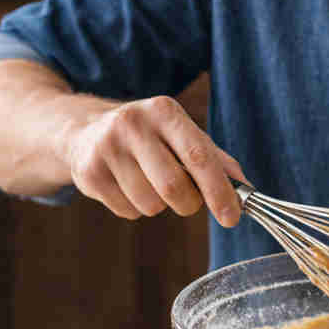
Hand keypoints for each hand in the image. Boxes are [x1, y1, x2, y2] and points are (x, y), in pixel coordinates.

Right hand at [64, 95, 247, 224]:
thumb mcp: (180, 134)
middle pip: (174, 187)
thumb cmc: (147, 136)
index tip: (232, 217)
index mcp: (164, 111)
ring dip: (160, 206)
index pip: (198, 156)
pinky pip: (128, 212)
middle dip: (188, 203)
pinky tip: (127, 186)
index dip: (218, 190)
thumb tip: (244, 185)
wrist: (84, 131)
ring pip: (151, 205)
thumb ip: (214, 158)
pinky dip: (136, 208)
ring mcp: (106, 148)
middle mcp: (132, 124)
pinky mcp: (89, 173)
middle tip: (186, 198)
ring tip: (149, 183)